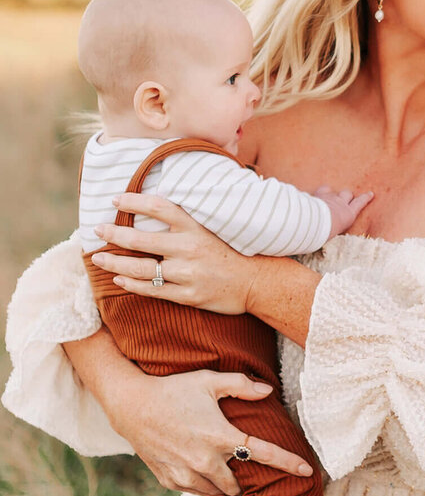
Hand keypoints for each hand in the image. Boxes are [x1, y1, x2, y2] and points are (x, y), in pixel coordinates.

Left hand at [90, 195, 253, 313]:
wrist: (256, 282)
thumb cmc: (231, 253)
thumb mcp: (211, 229)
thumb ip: (185, 222)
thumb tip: (154, 211)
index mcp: (195, 227)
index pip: (159, 207)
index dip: (134, 201)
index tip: (115, 200)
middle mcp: (189, 248)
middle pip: (141, 240)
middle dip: (114, 234)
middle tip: (96, 230)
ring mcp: (188, 273)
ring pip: (141, 269)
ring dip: (114, 264)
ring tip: (97, 259)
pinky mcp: (188, 295)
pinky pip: (153, 290)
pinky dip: (132, 285)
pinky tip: (118, 280)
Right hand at [106, 368, 313, 495]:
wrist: (131, 405)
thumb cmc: (173, 390)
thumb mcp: (208, 381)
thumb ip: (241, 385)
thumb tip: (268, 391)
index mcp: (221, 437)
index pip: (263, 454)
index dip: (288, 463)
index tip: (308, 472)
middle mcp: (205, 461)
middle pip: (238, 483)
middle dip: (245, 481)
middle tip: (246, 473)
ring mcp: (186, 474)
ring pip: (217, 493)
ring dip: (225, 487)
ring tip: (226, 476)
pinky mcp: (170, 481)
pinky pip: (195, 491)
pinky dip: (203, 487)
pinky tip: (202, 474)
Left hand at [315, 186, 373, 236]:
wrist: (317, 222)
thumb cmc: (327, 232)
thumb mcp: (337, 231)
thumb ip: (338, 226)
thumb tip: (334, 228)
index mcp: (349, 215)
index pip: (360, 203)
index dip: (365, 198)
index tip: (370, 194)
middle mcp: (342, 203)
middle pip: (348, 194)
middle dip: (347, 196)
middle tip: (345, 199)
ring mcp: (332, 198)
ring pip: (338, 191)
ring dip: (336, 194)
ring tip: (332, 198)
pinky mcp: (322, 194)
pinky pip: (325, 189)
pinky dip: (324, 191)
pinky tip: (322, 194)